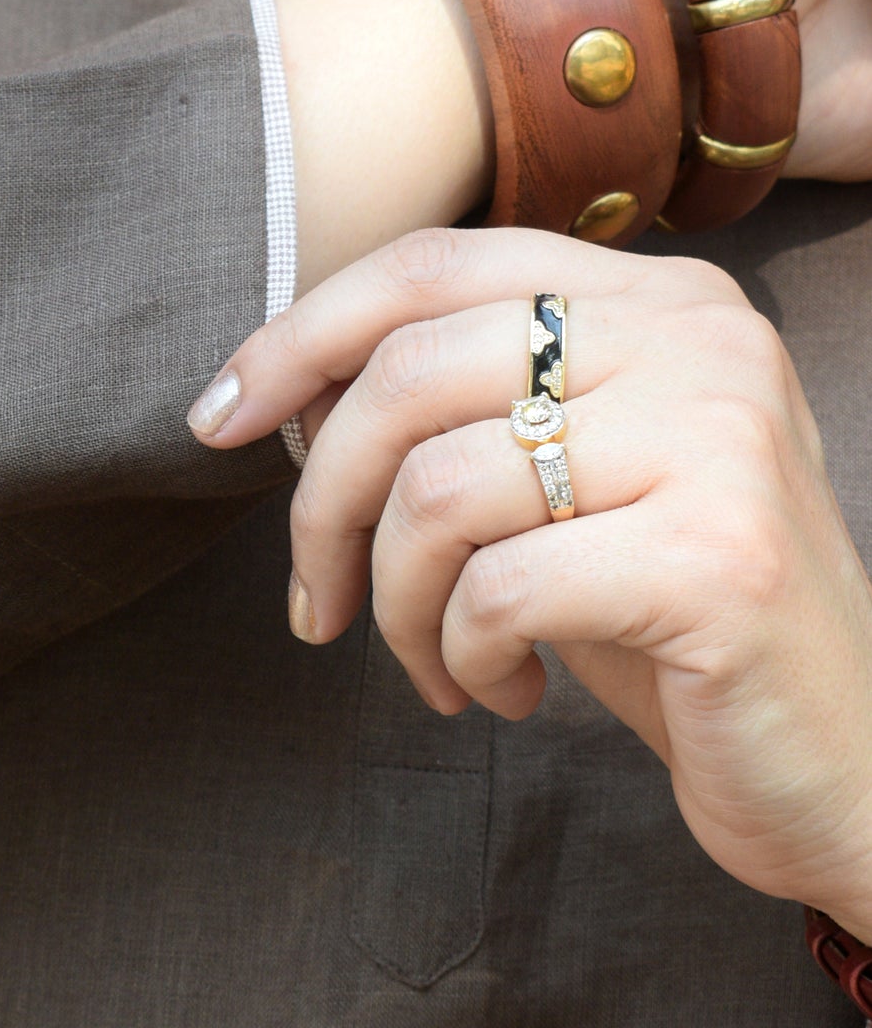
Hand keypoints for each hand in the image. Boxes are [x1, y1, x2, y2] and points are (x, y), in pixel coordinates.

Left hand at [191, 227, 871, 938]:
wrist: (842, 761)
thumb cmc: (671, 619)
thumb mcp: (564, 486)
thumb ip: (460, 414)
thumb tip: (281, 397)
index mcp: (661, 298)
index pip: (432, 266)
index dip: (300, 335)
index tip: (219, 420)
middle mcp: (702, 339)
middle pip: (411, 374)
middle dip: (321, 504)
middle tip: (316, 604)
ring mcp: (721, 439)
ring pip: (436, 488)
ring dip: (392, 605)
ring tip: (434, 666)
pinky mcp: (719, 556)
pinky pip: (498, 591)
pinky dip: (459, 656)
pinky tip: (500, 691)